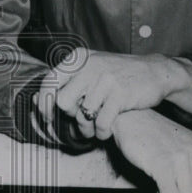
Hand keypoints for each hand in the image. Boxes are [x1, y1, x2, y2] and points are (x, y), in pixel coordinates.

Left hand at [39, 49, 191, 139]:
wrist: (155, 72)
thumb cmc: (117, 74)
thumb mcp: (91, 67)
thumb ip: (66, 81)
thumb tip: (36, 99)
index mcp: (78, 58)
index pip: (49, 81)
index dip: (44, 103)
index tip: (47, 118)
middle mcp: (90, 66)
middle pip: (63, 102)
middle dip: (69, 116)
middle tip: (80, 119)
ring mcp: (105, 80)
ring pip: (82, 116)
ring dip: (87, 129)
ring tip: (94, 130)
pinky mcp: (120, 95)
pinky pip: (101, 123)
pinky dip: (102, 133)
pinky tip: (105, 132)